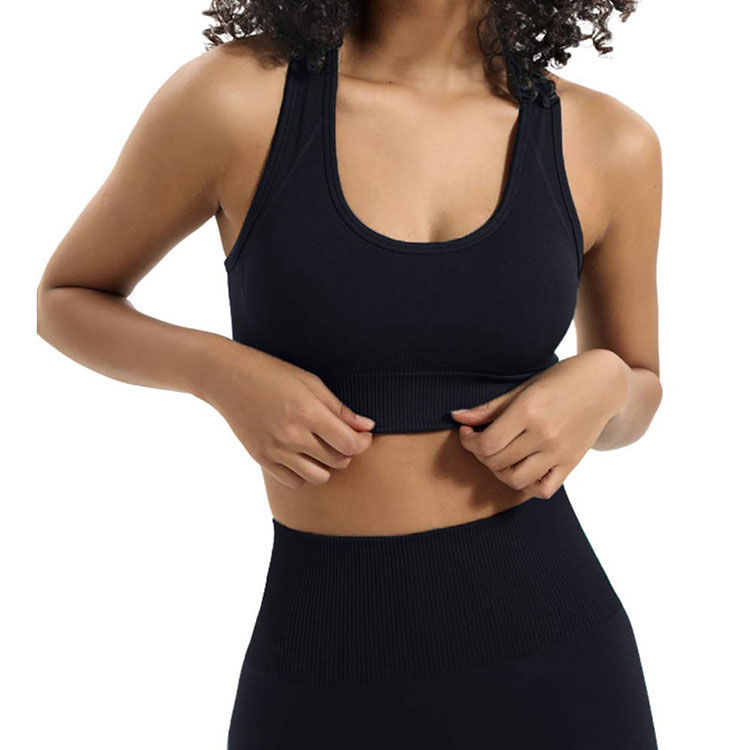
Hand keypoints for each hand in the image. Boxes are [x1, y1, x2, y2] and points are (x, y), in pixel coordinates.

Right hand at [200, 342, 375, 487]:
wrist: (227, 378)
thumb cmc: (272, 373)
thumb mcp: (310, 383)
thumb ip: (340, 409)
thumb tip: (366, 427)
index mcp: (308, 412)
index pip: (350, 444)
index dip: (363, 443)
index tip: (362, 435)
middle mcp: (293, 435)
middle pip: (338, 461)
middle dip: (346, 451)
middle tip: (340, 437)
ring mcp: (276, 450)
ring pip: (319, 477)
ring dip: (327, 466)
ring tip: (321, 448)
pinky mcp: (262, 459)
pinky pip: (294, 482)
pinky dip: (304, 474)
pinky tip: (301, 456)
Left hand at [450, 349, 628, 498]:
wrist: (605, 384)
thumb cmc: (559, 380)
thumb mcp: (523, 387)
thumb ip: (490, 408)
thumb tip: (456, 418)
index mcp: (529, 411)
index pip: (487, 443)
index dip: (469, 442)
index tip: (467, 432)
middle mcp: (544, 435)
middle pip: (497, 461)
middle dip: (480, 454)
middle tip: (480, 441)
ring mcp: (560, 452)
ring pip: (516, 480)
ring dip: (499, 472)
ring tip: (498, 456)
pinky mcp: (572, 463)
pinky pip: (544, 490)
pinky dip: (528, 485)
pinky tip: (522, 467)